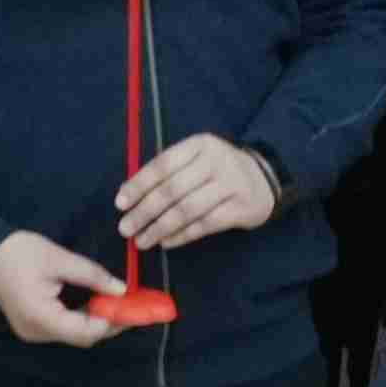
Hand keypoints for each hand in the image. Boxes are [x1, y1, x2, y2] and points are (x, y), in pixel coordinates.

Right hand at [0, 230, 126, 346]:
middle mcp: (36, 331)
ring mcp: (32, 331)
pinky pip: (63, 328)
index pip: (84, 331)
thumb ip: (92, 275)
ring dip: (97, 320)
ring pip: (73, 334)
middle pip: (80, 336)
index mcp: (40, 316)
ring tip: (119, 304)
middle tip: (133, 307)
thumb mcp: (59, 258)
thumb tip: (121, 289)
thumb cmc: (19, 251)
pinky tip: (97, 304)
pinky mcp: (32, 326)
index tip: (134, 309)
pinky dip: (82, 318)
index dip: (111, 322)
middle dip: (109, 322)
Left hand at [116, 133, 280, 253]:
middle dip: (145, 211)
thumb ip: (168, 172)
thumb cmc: (219, 169)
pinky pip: (205, 225)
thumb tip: (128, 193)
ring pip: (187, 210)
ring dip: (160, 228)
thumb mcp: (197, 158)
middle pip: (172, 189)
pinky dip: (182, 236)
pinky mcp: (241, 208)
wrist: (265, 178)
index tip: (120, 203)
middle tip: (125, 228)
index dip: (139, 184)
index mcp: (200, 144)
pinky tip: (166, 242)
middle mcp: (216, 162)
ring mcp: (231, 185)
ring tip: (142, 240)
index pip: (163, 164)